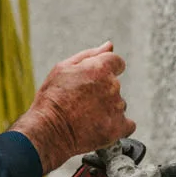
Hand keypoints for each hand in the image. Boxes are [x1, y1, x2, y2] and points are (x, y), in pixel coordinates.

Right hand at [13, 41, 134, 171]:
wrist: (49, 130)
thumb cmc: (52, 98)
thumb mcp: (63, 68)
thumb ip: (90, 55)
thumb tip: (109, 45)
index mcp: (100, 68)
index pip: (117, 62)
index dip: (105, 69)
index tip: (94, 80)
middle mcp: (112, 86)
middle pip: (114, 85)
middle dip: (101, 90)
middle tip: (80, 100)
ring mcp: (117, 108)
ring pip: (118, 104)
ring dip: (107, 108)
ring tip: (85, 116)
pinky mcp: (119, 128)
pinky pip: (126, 124)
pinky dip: (116, 125)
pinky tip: (99, 126)